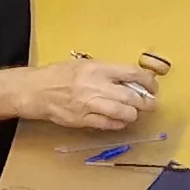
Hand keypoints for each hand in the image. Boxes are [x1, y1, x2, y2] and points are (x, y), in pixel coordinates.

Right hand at [25, 59, 155, 130]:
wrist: (37, 90)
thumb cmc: (61, 75)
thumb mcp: (85, 65)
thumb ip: (108, 71)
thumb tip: (133, 79)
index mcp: (97, 68)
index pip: (132, 74)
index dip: (148, 81)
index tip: (152, 86)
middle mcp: (95, 86)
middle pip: (132, 97)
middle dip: (146, 102)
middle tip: (150, 104)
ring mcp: (89, 105)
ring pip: (123, 113)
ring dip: (133, 114)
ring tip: (134, 112)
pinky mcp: (83, 120)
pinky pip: (109, 125)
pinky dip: (119, 124)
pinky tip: (120, 120)